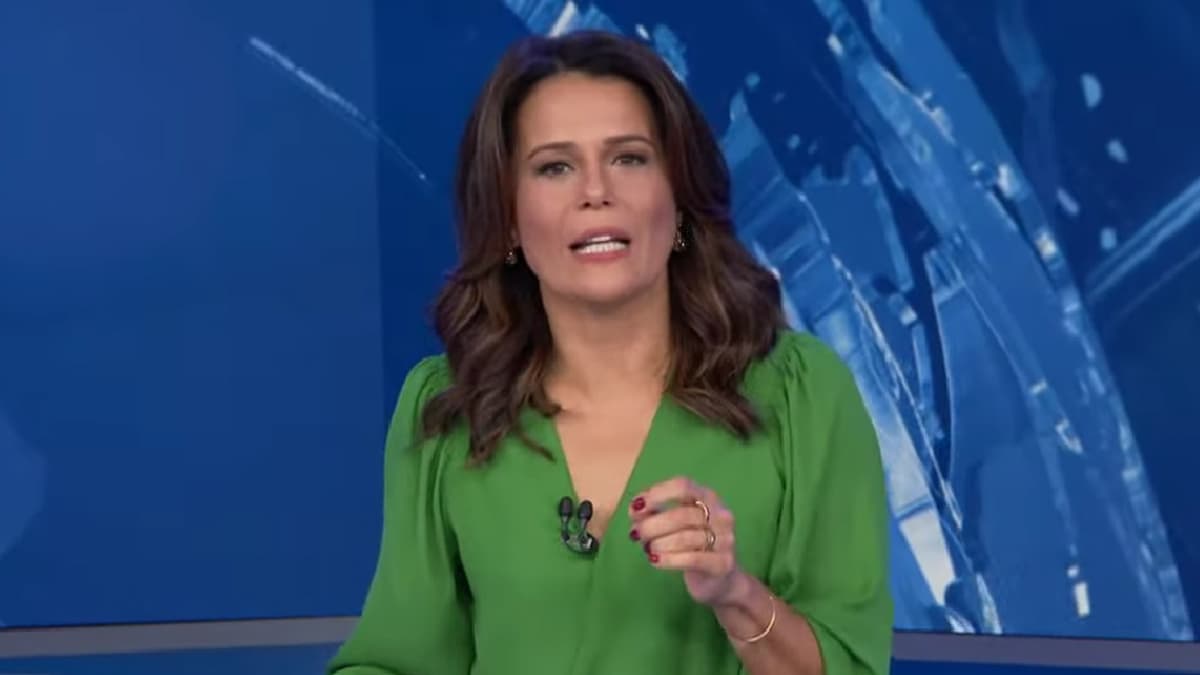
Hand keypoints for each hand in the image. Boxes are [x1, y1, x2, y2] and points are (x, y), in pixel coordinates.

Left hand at [628, 476, 740, 605]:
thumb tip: (635, 509)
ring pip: (684, 538)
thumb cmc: (692, 544)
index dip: (657, 494)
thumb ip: (653, 512)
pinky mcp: (722, 563)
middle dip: (652, 525)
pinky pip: (691, 559)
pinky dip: (668, 559)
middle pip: (680, 515)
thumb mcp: (673, 523)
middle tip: (636, 534)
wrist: (718, 578)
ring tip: (647, 549)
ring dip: (658, 543)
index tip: (636, 508)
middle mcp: (721, 514)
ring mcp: (725, 539)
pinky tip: (655, 560)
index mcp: (708, 496)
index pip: (682, 486)